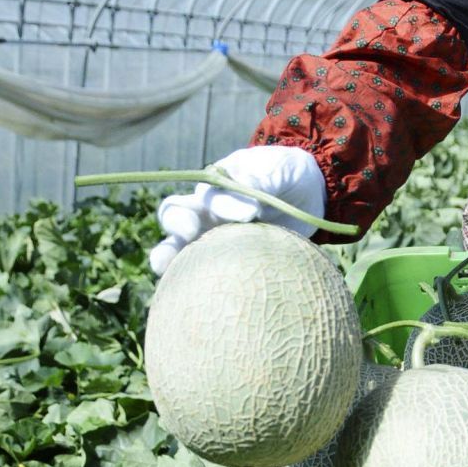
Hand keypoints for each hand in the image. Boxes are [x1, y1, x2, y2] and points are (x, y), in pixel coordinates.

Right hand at [149, 147, 326, 275]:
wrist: (304, 196)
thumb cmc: (287, 176)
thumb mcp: (281, 169)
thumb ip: (263, 177)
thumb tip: (246, 187)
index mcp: (218, 185)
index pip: (211, 194)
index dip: (226, 204)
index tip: (252, 213)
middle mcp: (205, 211)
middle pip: (176, 215)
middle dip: (178, 222)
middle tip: (190, 232)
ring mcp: (209, 237)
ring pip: (175, 247)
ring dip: (166, 256)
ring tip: (163, 268)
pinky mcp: (220, 260)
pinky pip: (199, 271)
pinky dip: (191, 282)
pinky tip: (194, 297)